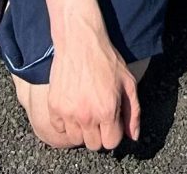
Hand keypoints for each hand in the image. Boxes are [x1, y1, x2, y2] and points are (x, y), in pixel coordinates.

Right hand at [43, 22, 141, 151]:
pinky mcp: (54, 106)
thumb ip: (133, 113)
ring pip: (75, 139)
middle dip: (99, 133)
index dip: (114, 133)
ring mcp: (68, 113)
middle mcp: (87, 116)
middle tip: (99, 115)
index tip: (112, 121)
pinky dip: (65, 122)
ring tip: (85, 112)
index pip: (111, 143)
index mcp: (107, 111)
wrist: (80, 42)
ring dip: (82, 130)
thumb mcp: (128, 83)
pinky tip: (72, 107)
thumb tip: (133, 137)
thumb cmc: (106, 60)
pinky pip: (59, 128)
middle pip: (93, 144)